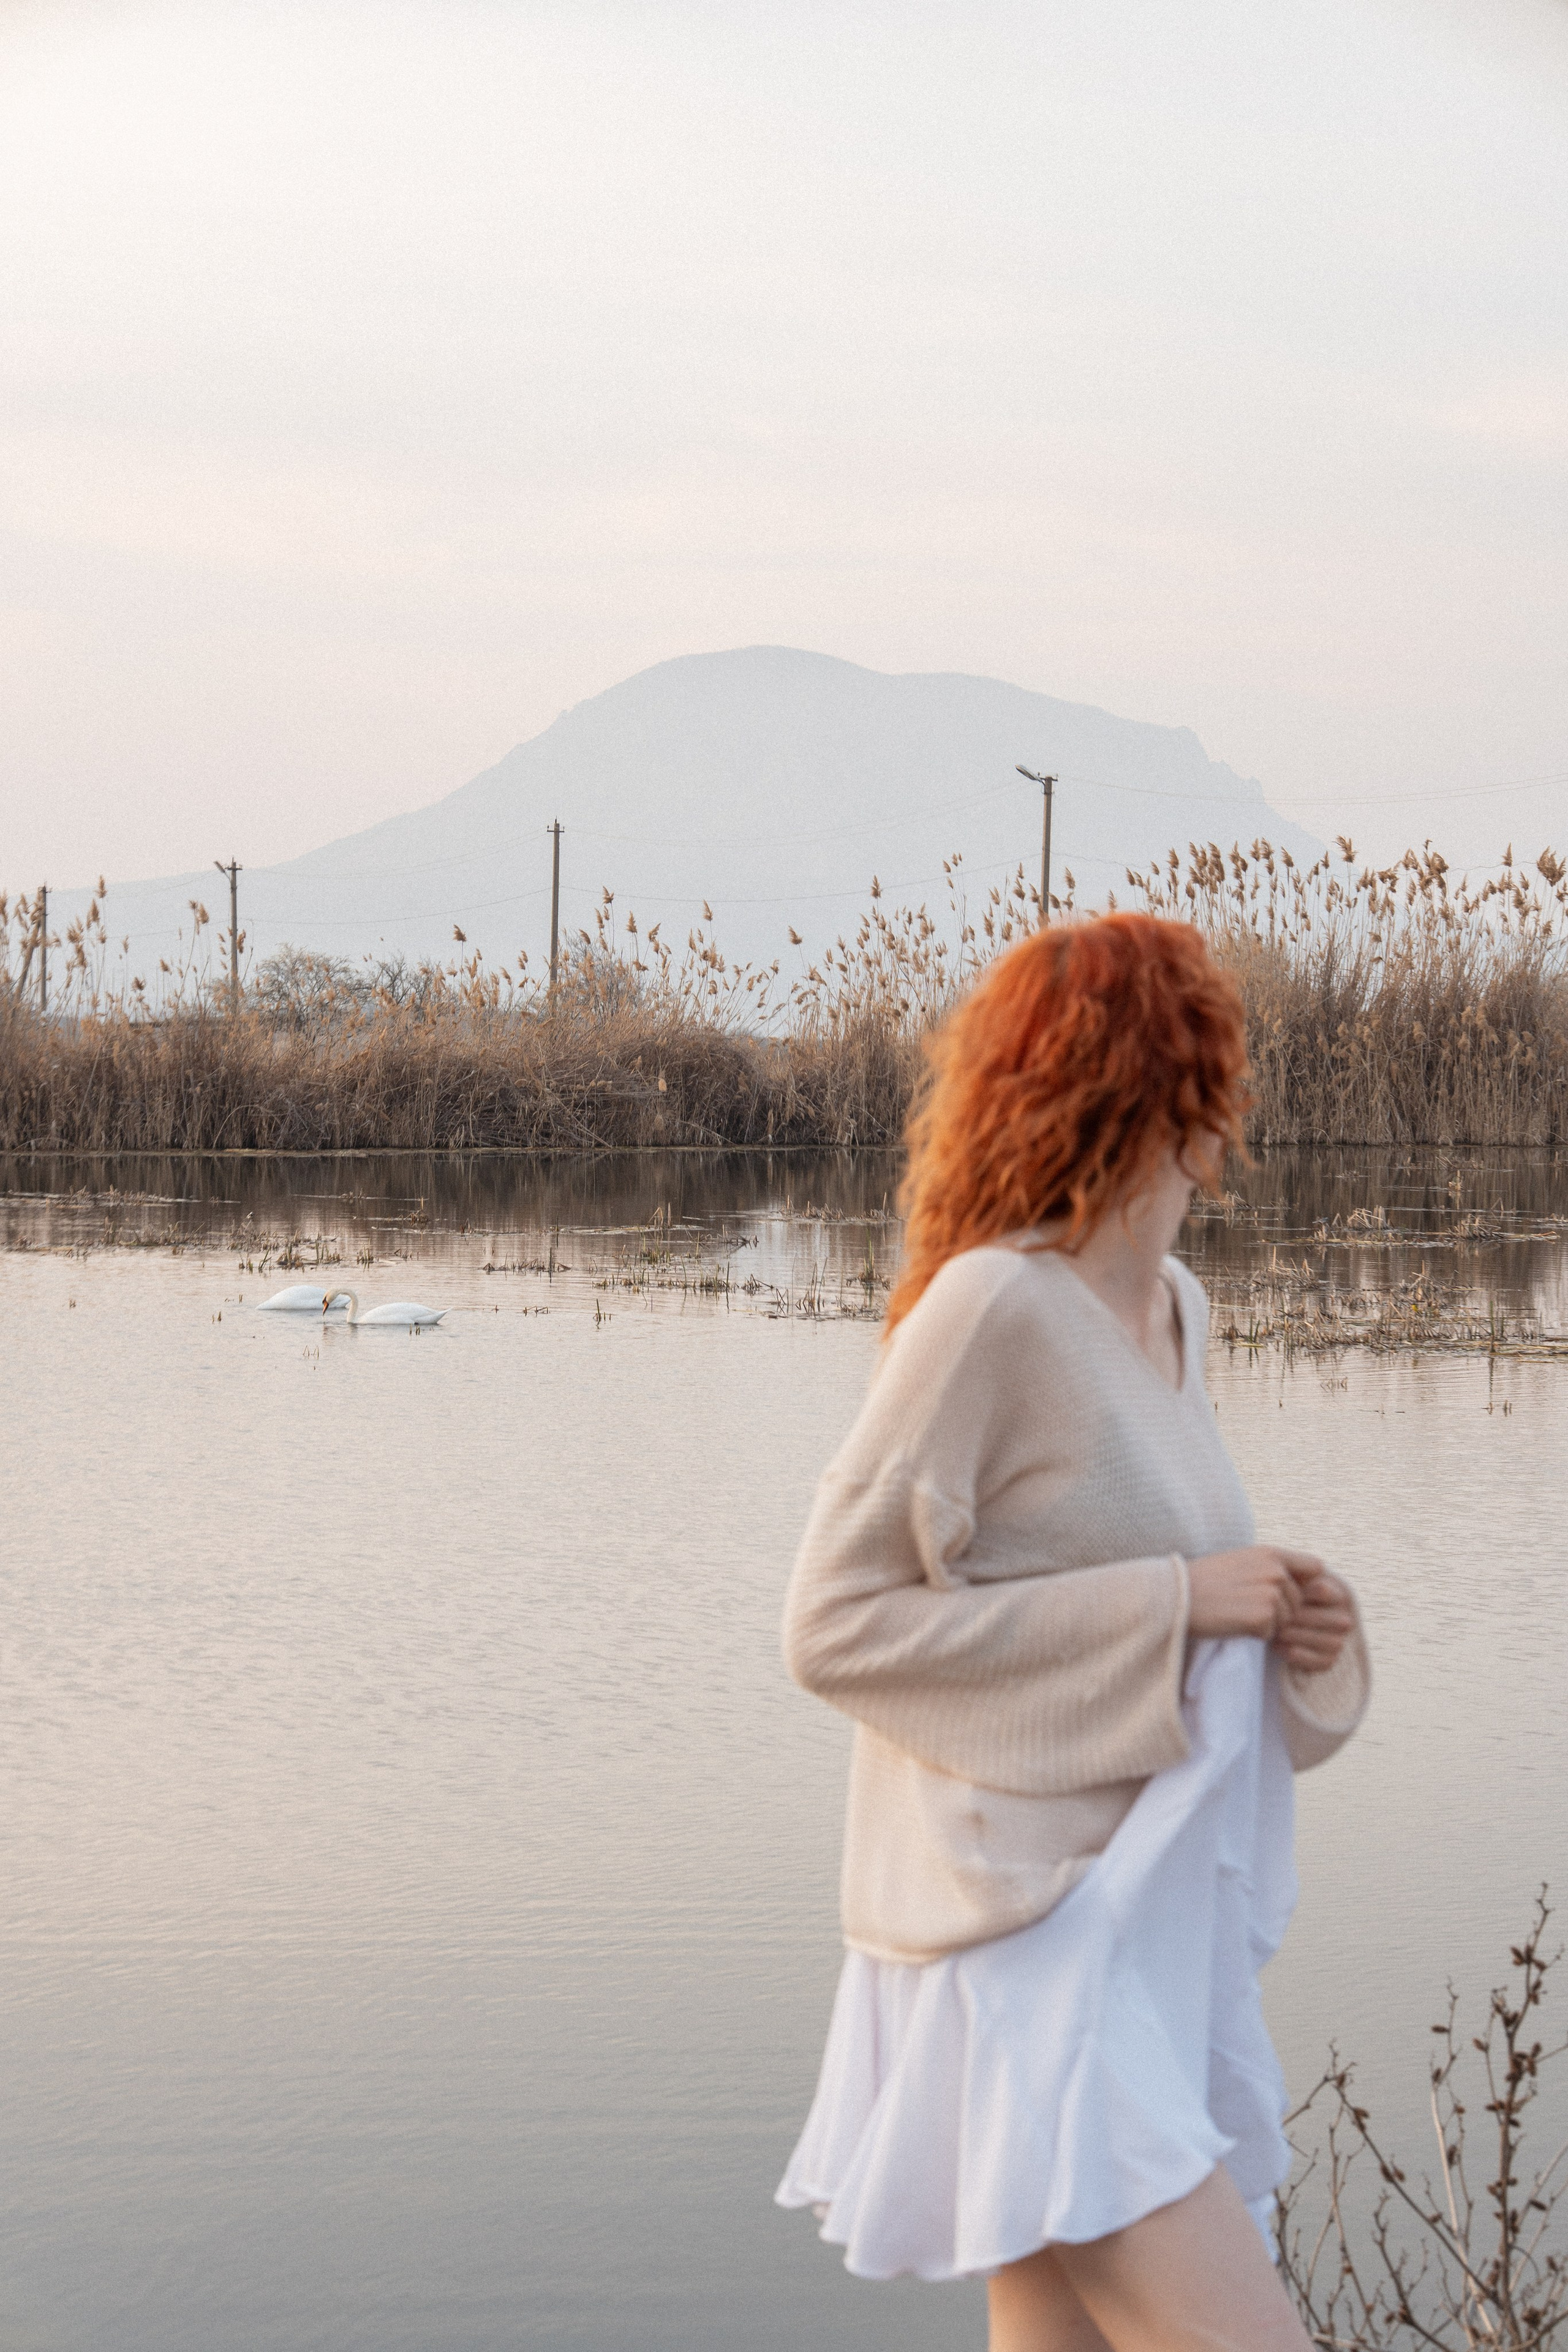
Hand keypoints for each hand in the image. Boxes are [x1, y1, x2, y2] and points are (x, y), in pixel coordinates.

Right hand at [1187, 1546, 1333, 1647]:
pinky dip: (1253, 1635)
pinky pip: (1270, 1634)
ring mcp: (1272, 1594)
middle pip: (1299, 1602)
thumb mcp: (1241, 1561)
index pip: (1315, 1567)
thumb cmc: (1205, 1580)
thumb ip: (1271, 1567)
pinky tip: (1232, 1622)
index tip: (1288, 1592)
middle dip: (1279, 1610)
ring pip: (1286, 1620)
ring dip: (1266, 1623)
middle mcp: (1276, 1571)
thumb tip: (1301, 1582)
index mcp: (1271, 1553)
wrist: (1176, 1596)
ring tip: (1236, 1611)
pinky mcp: (1264, 1617)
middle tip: (1243, 1605)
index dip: (1306, 1583)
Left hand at [1272, 1563, 1355, 1675]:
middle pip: (1330, 1619)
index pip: (1323, 1590)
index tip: (1286, 1594)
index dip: (1304, 1592)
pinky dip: (1300, 1655)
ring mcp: (1338, 1640)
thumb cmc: (1281, 1595)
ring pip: (1329, 1641)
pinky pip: (1322, 1661)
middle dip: (1300, 1618)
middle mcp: (1344, 1617)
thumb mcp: (1288, 1578)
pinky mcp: (1329, 1660)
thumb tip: (1294, 1568)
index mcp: (1339, 1593)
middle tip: (1277, 1618)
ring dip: (1298, 1637)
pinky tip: (1279, 1647)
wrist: (1271, 1620)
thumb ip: (1294, 1568)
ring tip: (1276, 1632)